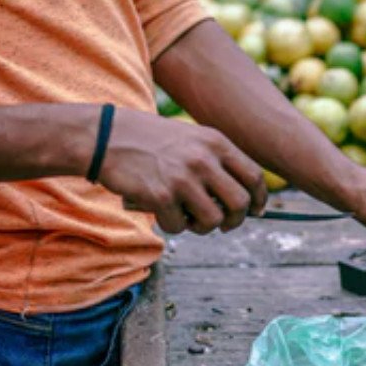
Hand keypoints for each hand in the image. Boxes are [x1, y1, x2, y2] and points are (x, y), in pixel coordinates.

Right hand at [98, 109, 265, 233]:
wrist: (106, 137)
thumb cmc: (150, 141)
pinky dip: (173, 226)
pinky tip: (163, 213)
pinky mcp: (161, 196)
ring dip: (203, 227)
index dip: (259, 199)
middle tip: (224, 224)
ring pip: (213, 220)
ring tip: (189, 218)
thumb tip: (243, 196)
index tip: (256, 211)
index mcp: (215, 142)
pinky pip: (180, 227)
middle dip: (235, 219)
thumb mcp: (191, 139)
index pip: (254, 176)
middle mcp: (204, 159)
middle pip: (240, 203)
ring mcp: (183, 178)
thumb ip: (216, 161)